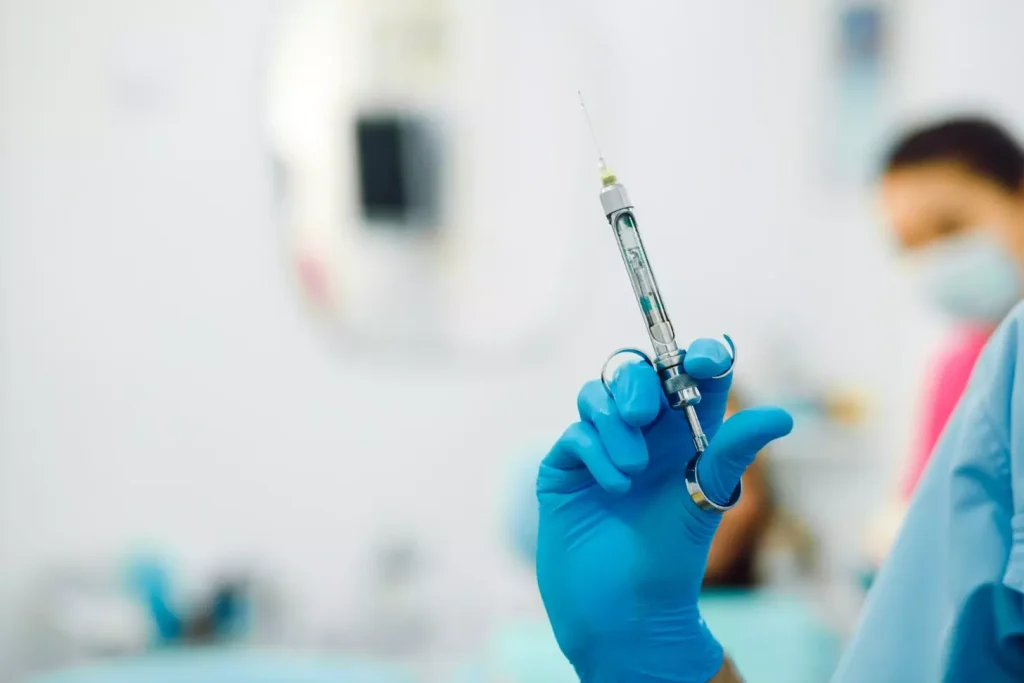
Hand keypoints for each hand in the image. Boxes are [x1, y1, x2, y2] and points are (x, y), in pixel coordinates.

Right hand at [536, 339, 792, 682]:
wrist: (623, 612)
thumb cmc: (671, 561)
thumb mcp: (707, 499)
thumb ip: (732, 452)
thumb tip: (782, 416)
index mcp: (682, 436)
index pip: (689, 375)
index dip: (698, 355)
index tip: (704, 360)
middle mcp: (641, 435)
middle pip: (635, 374)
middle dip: (638, 385)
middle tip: (642, 415)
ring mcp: (599, 449)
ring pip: (598, 396)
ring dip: (614, 423)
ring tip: (631, 472)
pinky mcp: (565, 468)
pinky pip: (576, 434)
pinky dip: (595, 452)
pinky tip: (613, 487)